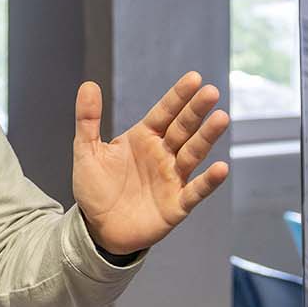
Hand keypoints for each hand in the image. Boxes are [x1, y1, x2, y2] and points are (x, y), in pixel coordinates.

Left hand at [72, 72, 229, 255]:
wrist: (97, 228)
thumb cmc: (95, 189)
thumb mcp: (86, 151)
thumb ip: (88, 119)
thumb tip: (88, 85)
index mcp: (144, 138)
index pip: (164, 112)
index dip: (178, 96)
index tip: (194, 78)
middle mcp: (162, 154)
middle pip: (183, 128)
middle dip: (197, 111)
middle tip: (212, 92)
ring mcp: (172, 178)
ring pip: (193, 154)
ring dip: (207, 137)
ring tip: (221, 118)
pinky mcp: (176, 205)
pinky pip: (195, 191)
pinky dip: (208, 181)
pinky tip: (221, 168)